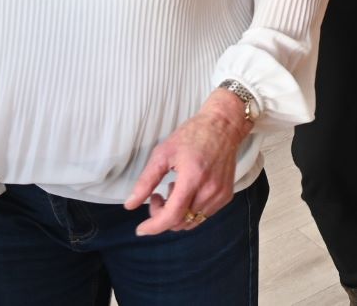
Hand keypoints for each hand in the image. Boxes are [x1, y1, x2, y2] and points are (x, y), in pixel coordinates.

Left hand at [124, 94, 248, 235]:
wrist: (223, 126)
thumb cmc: (192, 135)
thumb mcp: (163, 153)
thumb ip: (146, 181)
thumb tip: (130, 205)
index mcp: (193, 178)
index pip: (172, 215)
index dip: (154, 226)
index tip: (141, 229)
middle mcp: (209, 191)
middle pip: (180, 222)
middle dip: (162, 215)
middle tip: (156, 195)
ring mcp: (220, 195)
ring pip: (192, 221)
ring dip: (177, 213)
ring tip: (173, 189)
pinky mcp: (226, 196)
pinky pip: (203, 215)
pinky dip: (190, 210)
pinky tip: (187, 190)